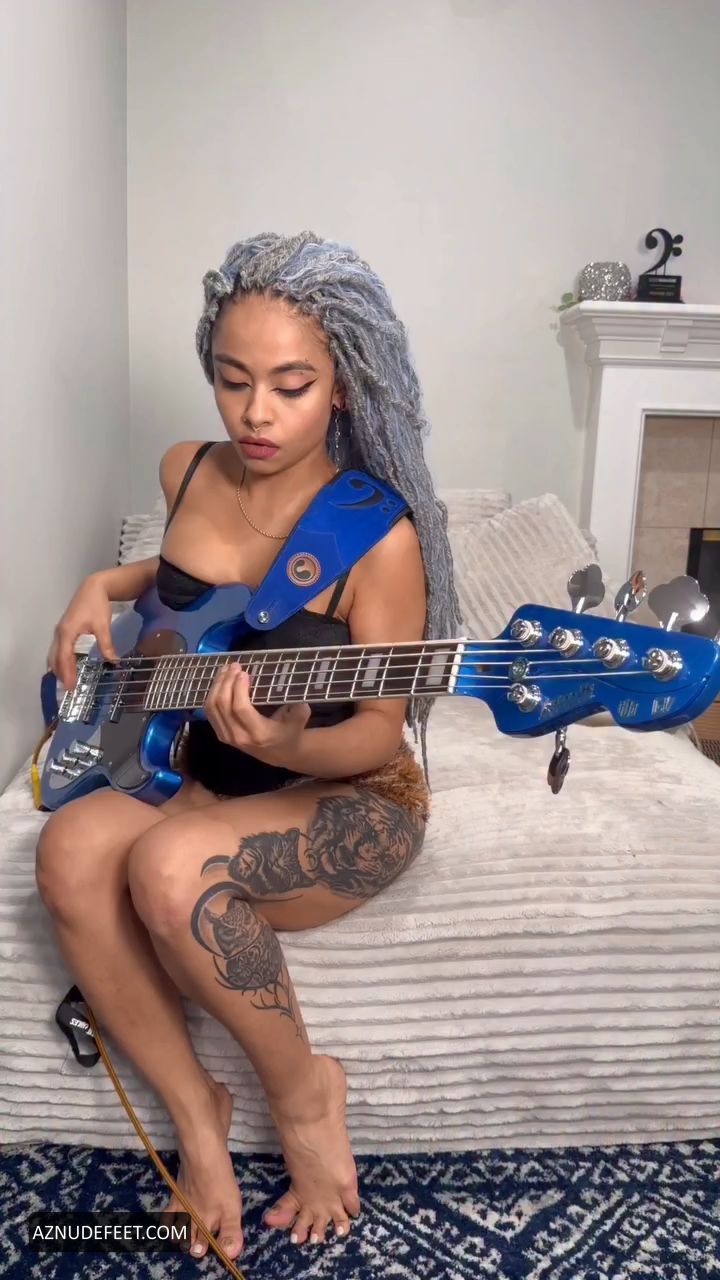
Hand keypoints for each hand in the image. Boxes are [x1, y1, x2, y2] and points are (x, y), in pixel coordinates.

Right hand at [47, 575, 119, 691]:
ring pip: (54, 653)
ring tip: (66, 681)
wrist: (92, 587)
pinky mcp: (63, 629)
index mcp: (67, 633)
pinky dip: (60, 659)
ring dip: (58, 667)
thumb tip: (113, 661)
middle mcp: (59, 633)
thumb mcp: (102, 626)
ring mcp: (60, 631)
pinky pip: (58, 648)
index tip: (71, 687)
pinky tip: (67, 666)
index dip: (66, 673)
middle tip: (68, 688)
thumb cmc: (96, 605)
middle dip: (60, 673)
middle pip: (55, 658)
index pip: (64, 658)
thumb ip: (106, 644)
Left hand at [203, 662, 311, 767]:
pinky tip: (221, 682)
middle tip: (234, 666)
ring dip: (217, 685)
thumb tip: (291, 687)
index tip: (244, 672)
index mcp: (258, 733)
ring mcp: (227, 737)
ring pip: (212, 707)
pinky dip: (212, 694)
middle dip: (226, 681)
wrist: (280, 754)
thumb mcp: (299, 719)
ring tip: (226, 670)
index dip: (238, 688)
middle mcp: (239, 736)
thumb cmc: (290, 732)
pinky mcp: (221, 734)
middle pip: (222, 705)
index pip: (240, 708)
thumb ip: (298, 706)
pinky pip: (210, 712)